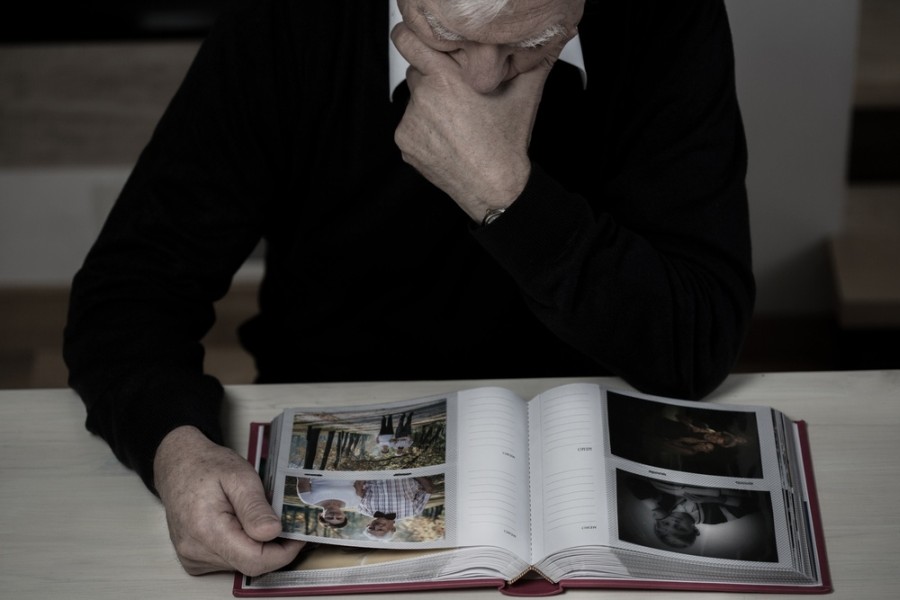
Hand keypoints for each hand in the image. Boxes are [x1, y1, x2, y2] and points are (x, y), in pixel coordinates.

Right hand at [153, 426, 303, 575]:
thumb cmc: (206, 467)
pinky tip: (240, 524)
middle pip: (250, 563)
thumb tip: (273, 532)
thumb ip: (255, 507)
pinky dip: (242, 546)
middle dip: (273, 546)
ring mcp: (193, 557)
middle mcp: (196, 550)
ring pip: (241, 564)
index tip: (298, 535)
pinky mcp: (194, 559)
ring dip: (256, 545)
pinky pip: (228, 561)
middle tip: (283, 520)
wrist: (178, 466)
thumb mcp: (239, 476)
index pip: (254, 560)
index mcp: (207, 530)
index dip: (283, 551)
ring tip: (255, 516)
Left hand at [391, 22, 555, 221]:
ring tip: (456, 122)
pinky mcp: (405, 144)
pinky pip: (410, 125)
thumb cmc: (505, 147)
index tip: (417, 42)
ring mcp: (411, 124)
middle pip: (417, 72)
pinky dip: (424, 129)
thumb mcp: (524, 98)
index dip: (412, 38)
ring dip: (429, 105)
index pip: (409, 42)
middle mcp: (423, 100)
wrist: (493, 189)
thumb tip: (544, 45)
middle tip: (457, 95)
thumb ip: (532, 63)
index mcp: (446, 81)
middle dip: (433, 78)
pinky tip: (448, 138)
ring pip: (414, 100)